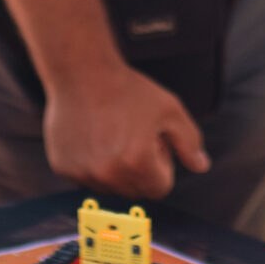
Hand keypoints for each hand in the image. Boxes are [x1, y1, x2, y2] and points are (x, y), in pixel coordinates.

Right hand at [41, 62, 209, 200]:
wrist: (81, 72)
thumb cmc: (127, 89)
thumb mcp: (169, 110)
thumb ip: (189, 142)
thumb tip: (202, 166)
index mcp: (137, 163)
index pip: (160, 188)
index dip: (161, 164)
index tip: (153, 142)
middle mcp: (108, 174)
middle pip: (134, 191)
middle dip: (140, 170)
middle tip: (133, 137)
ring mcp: (82, 172)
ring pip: (108, 187)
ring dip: (115, 170)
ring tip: (112, 135)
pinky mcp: (62, 167)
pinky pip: (84, 178)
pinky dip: (90, 164)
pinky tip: (92, 136)